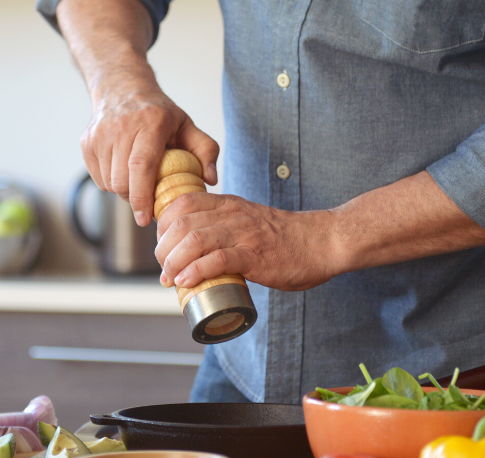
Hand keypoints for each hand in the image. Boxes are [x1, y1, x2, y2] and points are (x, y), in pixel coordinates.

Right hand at [80, 83, 218, 226]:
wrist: (122, 89)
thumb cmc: (159, 114)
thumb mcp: (187, 126)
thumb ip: (206, 150)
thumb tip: (211, 180)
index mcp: (150, 122)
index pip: (141, 166)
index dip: (142, 196)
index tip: (146, 218)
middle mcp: (121, 126)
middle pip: (122, 181)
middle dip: (135, 198)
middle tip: (150, 196)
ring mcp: (99, 134)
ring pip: (109, 183)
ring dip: (124, 191)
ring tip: (138, 178)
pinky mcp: (87, 143)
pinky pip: (98, 179)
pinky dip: (112, 183)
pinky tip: (123, 169)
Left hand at [154, 192, 339, 291]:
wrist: (322, 243)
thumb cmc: (285, 238)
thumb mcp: (248, 220)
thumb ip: (225, 227)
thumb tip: (195, 250)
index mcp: (228, 204)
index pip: (182, 203)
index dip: (164, 225)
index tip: (163, 246)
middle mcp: (232, 215)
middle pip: (181, 222)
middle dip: (163, 248)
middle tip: (164, 269)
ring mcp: (243, 234)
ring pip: (194, 239)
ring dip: (174, 262)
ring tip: (170, 279)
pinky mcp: (255, 256)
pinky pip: (217, 259)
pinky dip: (196, 271)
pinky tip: (187, 281)